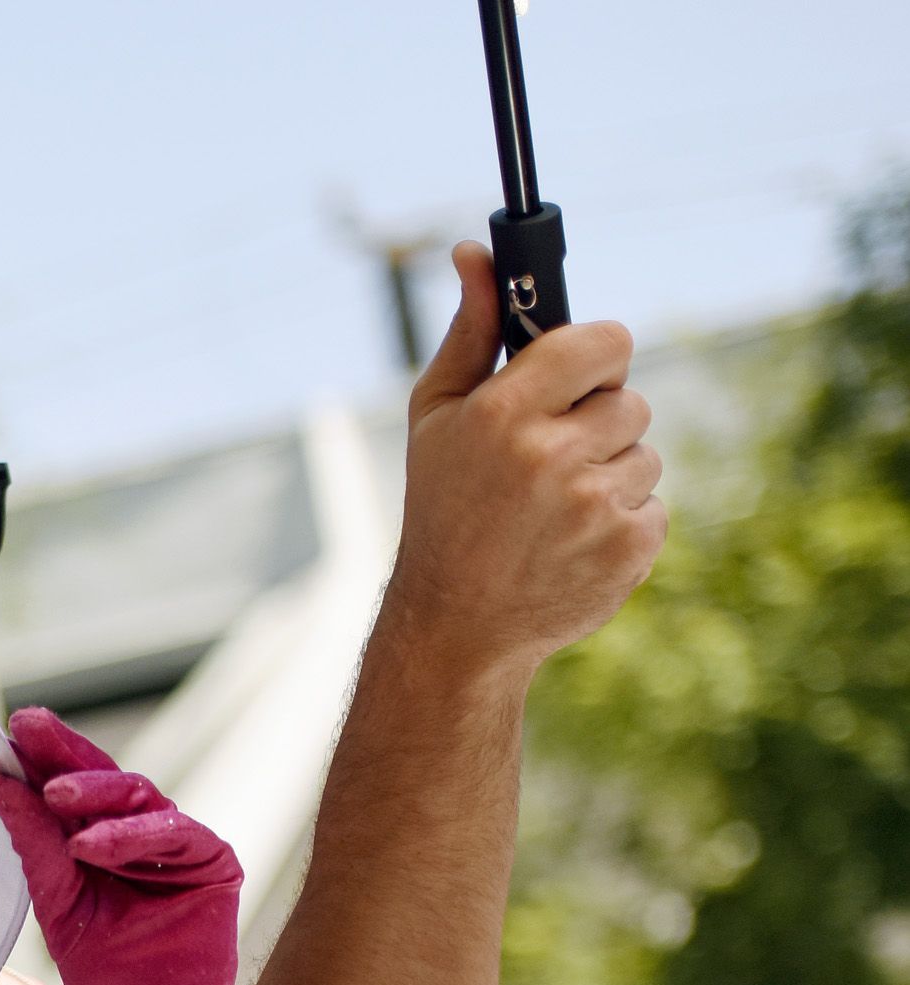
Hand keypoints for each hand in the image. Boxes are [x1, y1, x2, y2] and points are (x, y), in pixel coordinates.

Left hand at [0, 709, 242, 984]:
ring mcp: (181, 844)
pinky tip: (90, 844)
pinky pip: (174, 834)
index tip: (7, 729)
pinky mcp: (214, 862)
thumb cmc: (106, 973)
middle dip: (65, 752)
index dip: (43, 757)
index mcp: (103, 839)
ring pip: (138, 797)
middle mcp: (142, 833)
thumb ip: (36, 846)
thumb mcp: (59, 902)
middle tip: (28, 729)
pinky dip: (130, 836)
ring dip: (95, 792)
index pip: (72, 787)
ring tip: (54, 794)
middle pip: (105, 778)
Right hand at [377, 243, 666, 684]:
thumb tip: (475, 251)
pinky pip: (654, 505)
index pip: (603, 341)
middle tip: (546, 466)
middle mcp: (550, 455)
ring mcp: (594, 504)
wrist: (455, 626)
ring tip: (554, 512)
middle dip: (597, 426)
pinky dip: (621, 523)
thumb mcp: (438, 418)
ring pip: (644, 454)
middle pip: (629, 401)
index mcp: (502, 413)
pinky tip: (572, 543)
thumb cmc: (443, 508)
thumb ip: (470, 331)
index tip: (578, 378)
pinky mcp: (629, 547)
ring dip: (610, 475)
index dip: (596, 358)